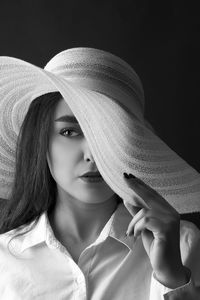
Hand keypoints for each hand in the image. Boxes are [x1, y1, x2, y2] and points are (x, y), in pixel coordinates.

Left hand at [123, 173, 189, 288]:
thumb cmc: (156, 246)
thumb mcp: (143, 227)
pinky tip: (135, 236)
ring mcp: (170, 220)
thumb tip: (126, 200)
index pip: (153, 194)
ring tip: (131, 233)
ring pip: (144, 212)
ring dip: (133, 223)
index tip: (130, 176)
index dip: (141, 185)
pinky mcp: (166, 229)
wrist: (166, 267)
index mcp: (168, 211)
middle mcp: (171, 213)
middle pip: (150, 196)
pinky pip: (145, 221)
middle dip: (136, 186)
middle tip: (125, 177)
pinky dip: (136, 228)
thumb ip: (137, 213)